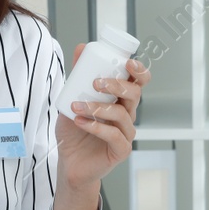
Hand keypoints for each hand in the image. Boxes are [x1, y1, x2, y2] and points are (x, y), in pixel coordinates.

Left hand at [55, 52, 150, 187]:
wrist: (69, 162)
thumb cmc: (74, 131)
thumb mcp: (71, 99)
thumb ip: (77, 76)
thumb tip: (81, 47)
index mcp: (121, 100)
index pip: (139, 82)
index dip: (139, 70)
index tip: (127, 62)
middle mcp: (127, 114)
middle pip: (135, 94)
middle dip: (117, 84)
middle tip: (95, 83)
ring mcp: (126, 133)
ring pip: (121, 114)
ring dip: (97, 107)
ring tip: (76, 106)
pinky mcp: (121, 150)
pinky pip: (114, 135)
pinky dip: (95, 126)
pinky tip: (79, 122)